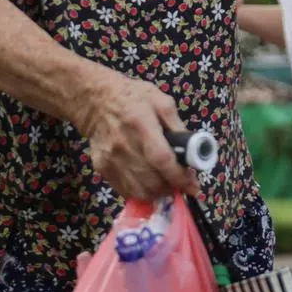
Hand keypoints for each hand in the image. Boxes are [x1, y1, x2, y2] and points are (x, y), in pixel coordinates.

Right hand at [75, 68, 198, 200]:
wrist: (97, 101)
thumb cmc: (133, 97)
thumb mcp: (161, 101)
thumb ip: (176, 125)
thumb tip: (191, 149)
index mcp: (142, 124)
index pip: (162, 159)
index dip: (179, 177)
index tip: (193, 186)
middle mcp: (124, 146)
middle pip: (151, 181)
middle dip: (172, 188)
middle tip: (183, 184)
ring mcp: (111, 159)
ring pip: (139, 191)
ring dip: (158, 194)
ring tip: (169, 185)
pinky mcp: (102, 168)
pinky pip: (125, 190)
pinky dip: (142, 193)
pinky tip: (151, 185)